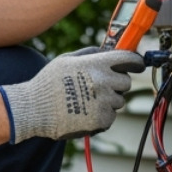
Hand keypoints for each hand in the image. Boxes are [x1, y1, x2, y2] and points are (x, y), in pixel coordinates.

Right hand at [0, 48, 145, 142]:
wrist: (33, 109)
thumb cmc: (48, 83)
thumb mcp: (67, 60)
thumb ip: (90, 54)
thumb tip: (108, 51)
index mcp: (96, 64)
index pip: (129, 60)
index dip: (136, 63)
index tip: (137, 65)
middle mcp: (103, 82)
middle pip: (126, 83)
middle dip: (116, 84)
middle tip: (99, 87)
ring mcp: (104, 102)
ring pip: (119, 101)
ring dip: (108, 101)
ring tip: (86, 102)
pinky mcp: (101, 120)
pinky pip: (111, 117)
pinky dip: (102, 116)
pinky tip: (84, 113)